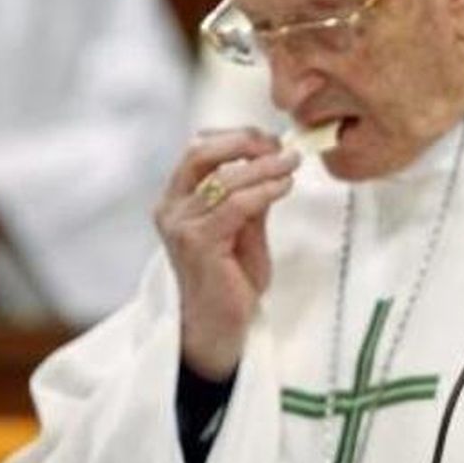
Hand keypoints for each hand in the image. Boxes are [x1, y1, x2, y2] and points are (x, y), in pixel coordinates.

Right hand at [155, 128, 299, 379]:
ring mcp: (181, 226)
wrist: (220, 325)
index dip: (235, 137)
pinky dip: (265, 190)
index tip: (271, 138)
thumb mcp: (244, 228)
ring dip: (265, 167)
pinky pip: (236, 205)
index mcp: (176, 199)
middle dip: (244, 142)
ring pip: (225, 178)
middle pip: (201, 153)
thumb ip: (251, 196)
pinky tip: (284, 187)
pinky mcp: (198, 244)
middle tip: (281, 146)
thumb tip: (273, 160)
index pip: (198, 149)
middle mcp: (171, 208)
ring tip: (292, 164)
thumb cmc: (231, 279)